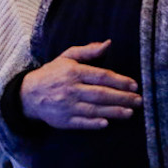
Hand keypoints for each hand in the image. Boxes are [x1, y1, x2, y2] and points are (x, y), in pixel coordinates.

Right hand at [19, 42, 141, 129]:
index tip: (134, 85)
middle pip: (101, 94)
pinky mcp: (63, 121)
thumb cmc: (53, 74)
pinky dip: (94, 123)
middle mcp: (71, 89)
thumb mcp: (67, 57)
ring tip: (130, 113)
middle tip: (139, 101)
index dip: (119, 81)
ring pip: (94, 109)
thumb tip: (108, 44)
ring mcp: (67, 106)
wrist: (28, 94)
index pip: (101, 76)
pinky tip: (106, 123)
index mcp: (73, 71)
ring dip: (114, 112)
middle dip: (122, 98)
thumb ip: (88, 51)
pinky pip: (81, 123)